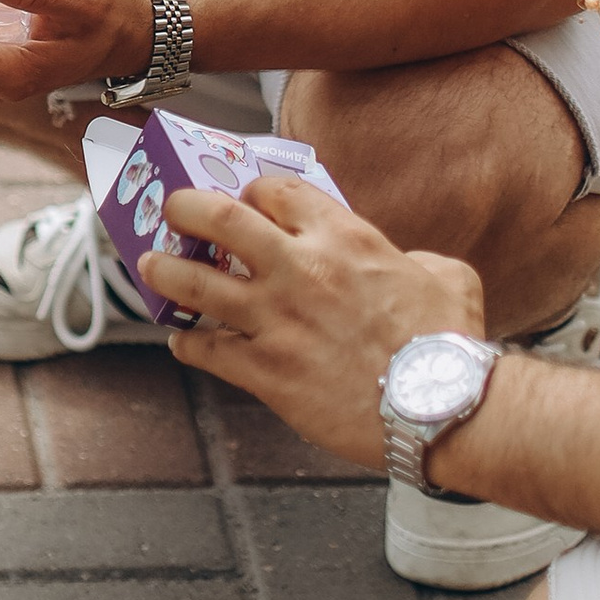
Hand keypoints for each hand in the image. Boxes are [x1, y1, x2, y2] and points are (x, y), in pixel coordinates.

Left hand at [146, 175, 483, 468]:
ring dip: (166, 272)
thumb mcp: (446, 276)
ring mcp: (278, 321)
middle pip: (219, 219)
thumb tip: (404, 267)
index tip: (241, 199)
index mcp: (345, 237)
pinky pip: (209, 350)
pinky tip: (182, 341)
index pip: (276, 190)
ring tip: (151, 267)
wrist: (440, 410)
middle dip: (185, 208)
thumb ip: (413, 261)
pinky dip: (189, 343)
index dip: (251, 190)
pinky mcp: (267, 373)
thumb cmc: (449, 345)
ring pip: (196, 283)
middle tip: (172, 210)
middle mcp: (302, 268)